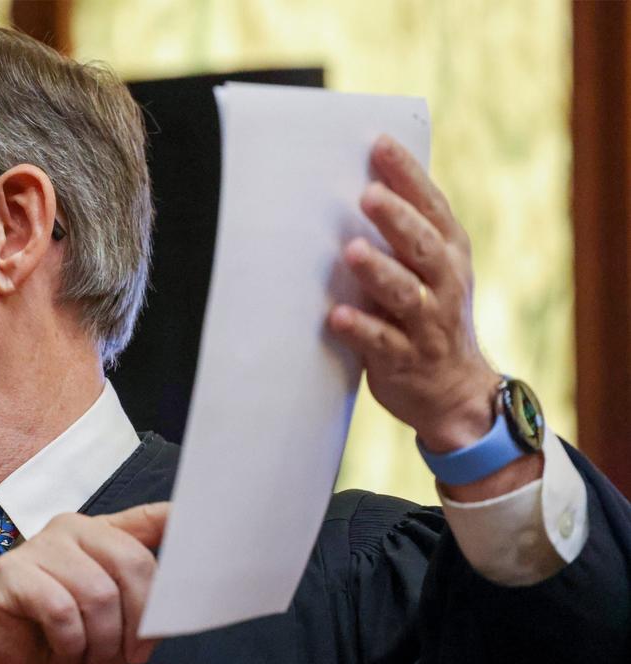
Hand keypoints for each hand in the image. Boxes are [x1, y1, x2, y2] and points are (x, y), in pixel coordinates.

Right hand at [0, 502, 167, 663]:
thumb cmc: (63, 640)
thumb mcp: (113, 619)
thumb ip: (140, 597)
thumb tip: (176, 596)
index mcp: (102, 534)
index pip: (150, 517)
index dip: (181, 520)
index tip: (208, 528)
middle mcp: (72, 528)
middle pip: (132, 562)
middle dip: (138, 621)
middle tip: (127, 656)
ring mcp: (38, 546)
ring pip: (98, 593)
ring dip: (101, 643)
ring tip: (90, 660)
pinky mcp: (11, 572)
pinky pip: (62, 611)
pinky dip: (70, 644)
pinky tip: (63, 650)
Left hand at [328, 135, 499, 453]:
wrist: (454, 390)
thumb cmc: (429, 313)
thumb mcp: (429, 269)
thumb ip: (404, 231)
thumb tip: (359, 179)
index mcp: (449, 252)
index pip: (431, 206)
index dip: (408, 175)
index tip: (379, 145)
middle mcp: (443, 283)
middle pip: (422, 246)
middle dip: (397, 219)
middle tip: (368, 196)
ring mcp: (426, 323)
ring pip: (404, 293)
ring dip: (378, 271)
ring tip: (351, 252)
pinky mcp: (404, 359)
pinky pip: (382, 342)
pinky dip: (360, 328)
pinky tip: (337, 316)